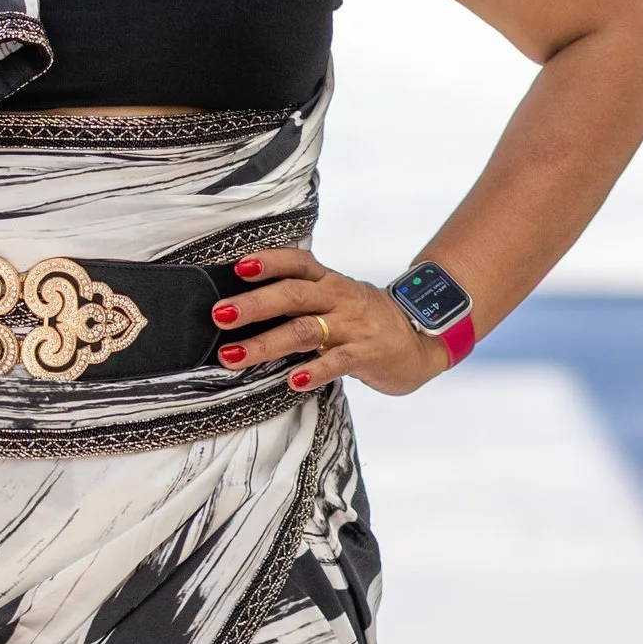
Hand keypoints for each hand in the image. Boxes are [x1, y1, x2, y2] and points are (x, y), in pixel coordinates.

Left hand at [208, 245, 451, 398]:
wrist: (422, 339)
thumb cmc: (367, 321)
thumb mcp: (338, 299)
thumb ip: (302, 299)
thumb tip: (248, 304)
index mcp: (330, 282)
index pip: (298, 263)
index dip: (270, 262)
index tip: (239, 267)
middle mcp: (339, 299)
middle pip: (293, 295)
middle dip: (254, 304)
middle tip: (220, 315)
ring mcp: (353, 327)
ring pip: (305, 330)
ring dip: (265, 343)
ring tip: (233, 355)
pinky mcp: (366, 355)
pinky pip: (337, 362)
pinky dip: (313, 371)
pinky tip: (293, 382)